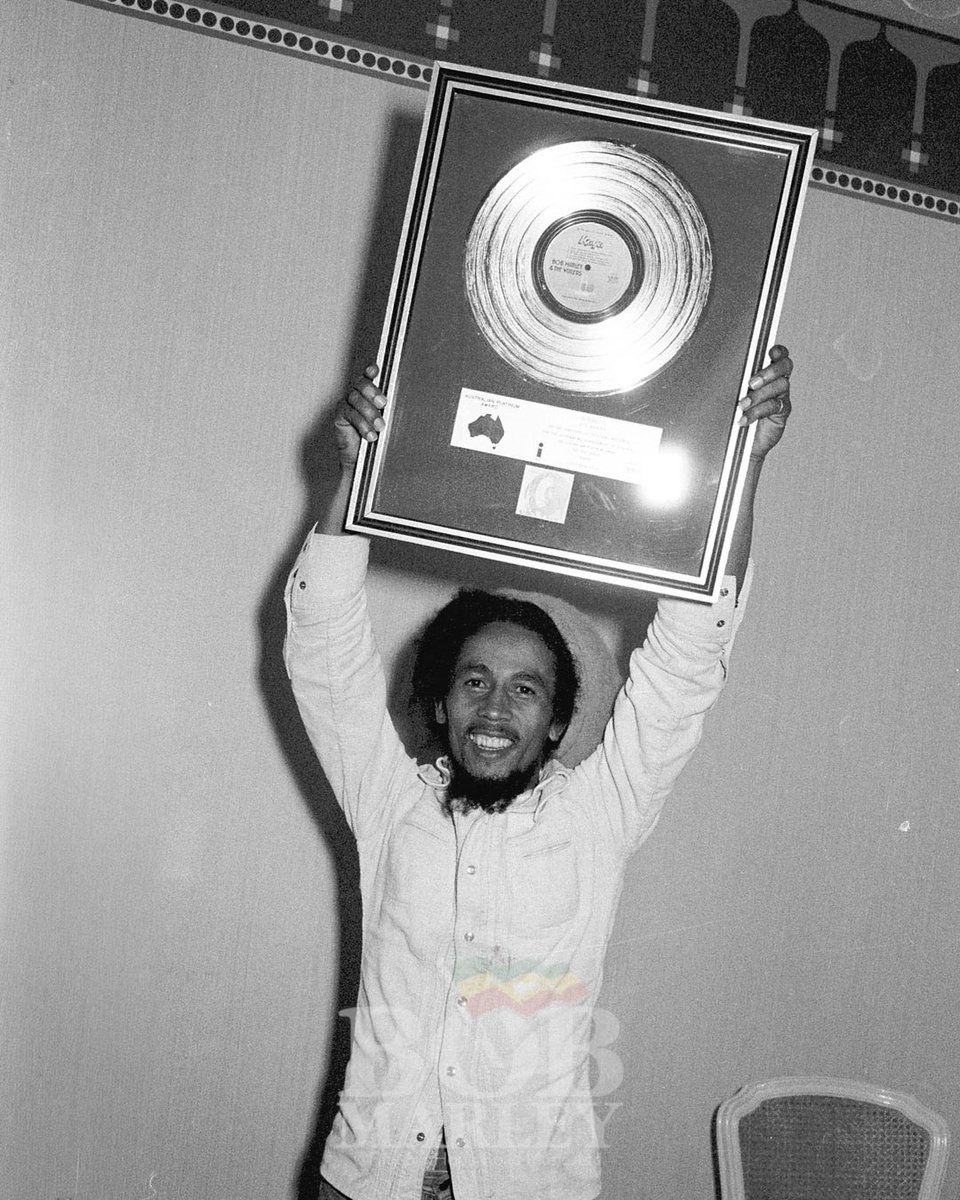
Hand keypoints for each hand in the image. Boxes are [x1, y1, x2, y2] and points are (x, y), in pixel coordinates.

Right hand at [334, 363, 385, 469]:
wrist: (365, 462)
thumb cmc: (378, 440)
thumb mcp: (388, 422)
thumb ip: (390, 410)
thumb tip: (404, 399)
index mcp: (369, 393)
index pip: (369, 377)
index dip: (370, 371)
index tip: (375, 369)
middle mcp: (357, 396)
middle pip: (361, 384)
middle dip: (372, 391)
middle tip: (383, 403)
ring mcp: (347, 405)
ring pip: (355, 399)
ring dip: (369, 412)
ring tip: (379, 427)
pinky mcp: (340, 417)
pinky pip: (349, 414)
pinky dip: (361, 423)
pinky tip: (369, 434)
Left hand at [738, 344, 792, 462]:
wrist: (739, 443)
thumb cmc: (734, 414)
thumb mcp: (731, 394)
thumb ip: (733, 381)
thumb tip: (719, 369)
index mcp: (766, 372)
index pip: (779, 355)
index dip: (778, 351)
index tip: (770, 353)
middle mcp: (777, 381)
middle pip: (785, 366)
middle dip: (769, 372)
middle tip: (751, 383)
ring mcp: (781, 396)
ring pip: (780, 386)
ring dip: (760, 394)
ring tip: (742, 405)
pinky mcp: (781, 413)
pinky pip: (774, 406)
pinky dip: (758, 412)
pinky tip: (744, 419)